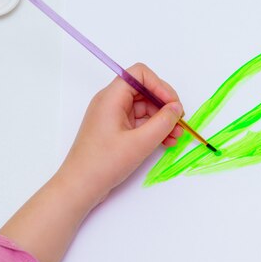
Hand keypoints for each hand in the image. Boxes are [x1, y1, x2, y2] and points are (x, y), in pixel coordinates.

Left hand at [58, 62, 183, 205]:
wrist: (80, 187)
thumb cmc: (105, 163)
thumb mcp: (140, 142)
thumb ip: (163, 122)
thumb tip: (177, 108)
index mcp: (111, 97)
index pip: (140, 74)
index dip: (160, 85)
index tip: (173, 105)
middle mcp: (111, 102)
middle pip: (145, 91)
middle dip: (165, 105)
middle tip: (180, 122)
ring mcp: (113, 116)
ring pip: (145, 108)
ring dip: (162, 119)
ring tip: (176, 136)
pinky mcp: (115, 130)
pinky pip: (139, 122)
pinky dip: (154, 129)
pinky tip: (166, 141)